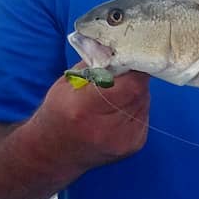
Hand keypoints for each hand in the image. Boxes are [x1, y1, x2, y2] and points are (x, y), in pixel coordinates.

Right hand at [28, 65, 150, 173]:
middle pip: (139, 92)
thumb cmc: (58, 112)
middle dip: (134, 77)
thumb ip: (95, 62)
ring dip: (135, 92)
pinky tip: (118, 110)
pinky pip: (144, 114)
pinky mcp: (134, 145)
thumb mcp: (68, 82)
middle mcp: (106, 128)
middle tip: (122, 72)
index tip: (131, 56)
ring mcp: (123, 141)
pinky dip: (135, 106)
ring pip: (145, 101)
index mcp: (85, 109)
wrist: (54, 154)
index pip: (131, 84)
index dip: (134, 67)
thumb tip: (119, 45)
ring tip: (116, 93)